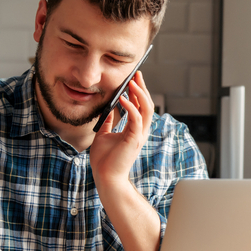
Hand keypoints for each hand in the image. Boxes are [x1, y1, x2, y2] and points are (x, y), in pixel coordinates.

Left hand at [89, 71, 153, 188]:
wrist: (105, 176)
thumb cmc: (104, 160)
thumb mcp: (103, 135)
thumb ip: (108, 122)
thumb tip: (108, 110)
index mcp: (134, 130)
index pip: (140, 106)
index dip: (137, 92)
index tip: (133, 79)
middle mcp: (140, 131)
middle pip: (147, 104)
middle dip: (142, 88)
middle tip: (136, 74)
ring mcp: (138, 135)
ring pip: (147, 109)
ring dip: (140, 94)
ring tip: (132, 82)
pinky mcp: (134, 139)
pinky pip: (136, 119)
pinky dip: (130, 107)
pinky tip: (123, 98)